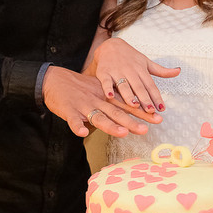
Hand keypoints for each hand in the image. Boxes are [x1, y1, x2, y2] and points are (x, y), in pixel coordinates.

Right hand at [42, 65, 161, 137]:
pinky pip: (73, 120)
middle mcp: (98, 101)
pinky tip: (83, 132)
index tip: (157, 118)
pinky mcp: (68, 111)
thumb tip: (134, 107)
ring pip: (98, 117)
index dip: (143, 112)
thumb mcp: (100, 89)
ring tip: (121, 132)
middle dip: (131, 121)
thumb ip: (115, 99)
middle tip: (145, 129)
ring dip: (110, 125)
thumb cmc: (80, 87)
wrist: (55, 80)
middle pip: (116, 112)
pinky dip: (77, 126)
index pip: (127, 105)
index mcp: (106, 97)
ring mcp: (83, 106)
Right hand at [86, 37, 179, 113]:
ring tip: (134, 105)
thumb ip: (161, 71)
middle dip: (145, 98)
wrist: (110, 45)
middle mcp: (130, 70)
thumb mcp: (146, 62)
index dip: (157, 97)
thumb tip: (178, 71)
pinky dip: (107, 88)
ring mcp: (117, 71)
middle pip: (139, 86)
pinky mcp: (104, 72)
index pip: (151, 85)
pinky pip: (105, 81)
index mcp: (141, 70)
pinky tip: (110, 96)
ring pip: (124, 85)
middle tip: (151, 111)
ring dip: (128, 95)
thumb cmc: (130, 57)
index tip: (162, 109)